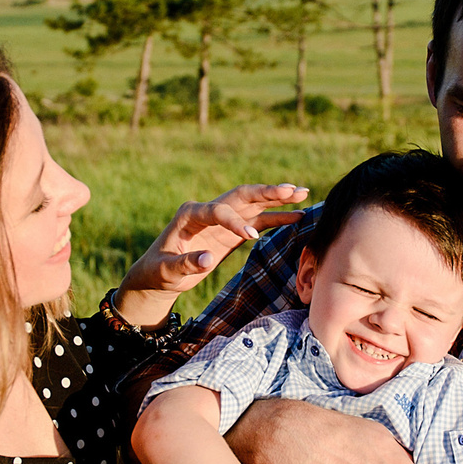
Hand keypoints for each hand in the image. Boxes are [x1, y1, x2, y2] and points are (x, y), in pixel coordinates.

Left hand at [114, 183, 307, 328]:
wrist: (158, 273)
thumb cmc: (160, 271)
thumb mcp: (168, 271)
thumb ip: (186, 264)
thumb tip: (208, 260)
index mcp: (190, 214)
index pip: (218, 210)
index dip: (235, 222)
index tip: (251, 237)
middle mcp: (208, 210)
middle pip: (241, 195)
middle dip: (267, 192)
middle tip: (293, 190)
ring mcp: (222, 218)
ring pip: (253, 203)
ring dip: (278, 199)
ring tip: (303, 193)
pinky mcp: (231, 230)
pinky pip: (257, 220)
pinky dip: (276, 217)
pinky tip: (297, 215)